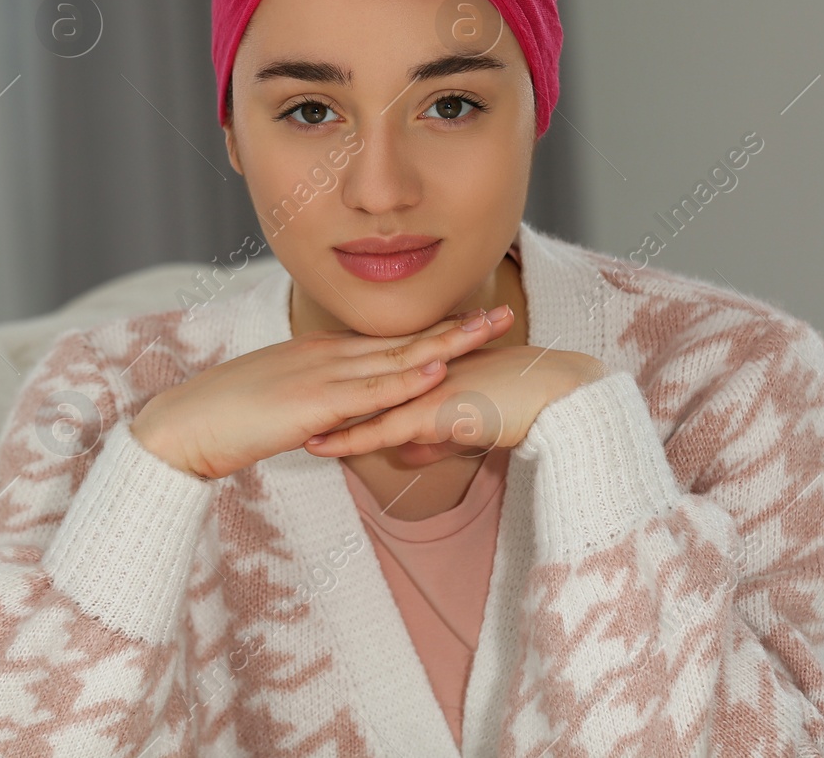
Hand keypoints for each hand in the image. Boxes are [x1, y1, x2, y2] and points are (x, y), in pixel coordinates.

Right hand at [129, 306, 515, 479]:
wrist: (185, 426)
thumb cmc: (224, 420)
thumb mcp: (279, 405)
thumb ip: (314, 406)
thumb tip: (337, 422)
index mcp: (320, 355)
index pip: (388, 342)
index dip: (434, 332)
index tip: (471, 322)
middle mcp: (327, 356)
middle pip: (403, 341)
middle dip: (456, 330)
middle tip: (502, 316)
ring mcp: (321, 376)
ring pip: (396, 359)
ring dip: (446, 346)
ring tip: (488, 333)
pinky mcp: (312, 404)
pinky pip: (368, 393)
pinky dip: (405, 381)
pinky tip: (436, 373)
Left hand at [299, 318, 607, 464]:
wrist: (559, 398)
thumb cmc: (522, 407)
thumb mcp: (466, 426)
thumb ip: (431, 437)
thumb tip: (403, 453)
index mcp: (421, 370)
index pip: (362, 378)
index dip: (324, 388)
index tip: (289, 398)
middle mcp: (415, 374)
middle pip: (348, 385)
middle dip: (305, 398)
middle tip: (263, 409)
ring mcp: (422, 390)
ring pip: (356, 406)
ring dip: (314, 418)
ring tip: (272, 428)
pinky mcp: (434, 412)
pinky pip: (382, 428)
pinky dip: (347, 439)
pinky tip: (317, 447)